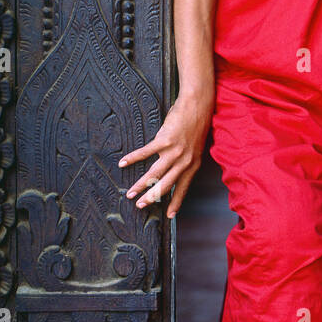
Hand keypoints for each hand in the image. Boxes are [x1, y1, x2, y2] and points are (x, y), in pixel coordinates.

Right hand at [117, 92, 213, 218]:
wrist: (198, 105)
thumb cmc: (195, 124)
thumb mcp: (194, 147)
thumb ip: (185, 159)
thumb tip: (173, 168)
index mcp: (193, 164)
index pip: (183, 187)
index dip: (176, 202)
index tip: (170, 215)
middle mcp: (185, 161)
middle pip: (166, 185)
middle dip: (152, 197)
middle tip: (140, 206)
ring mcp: (174, 151)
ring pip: (154, 174)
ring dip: (140, 185)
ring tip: (130, 193)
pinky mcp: (164, 140)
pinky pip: (146, 153)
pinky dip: (133, 158)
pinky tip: (123, 163)